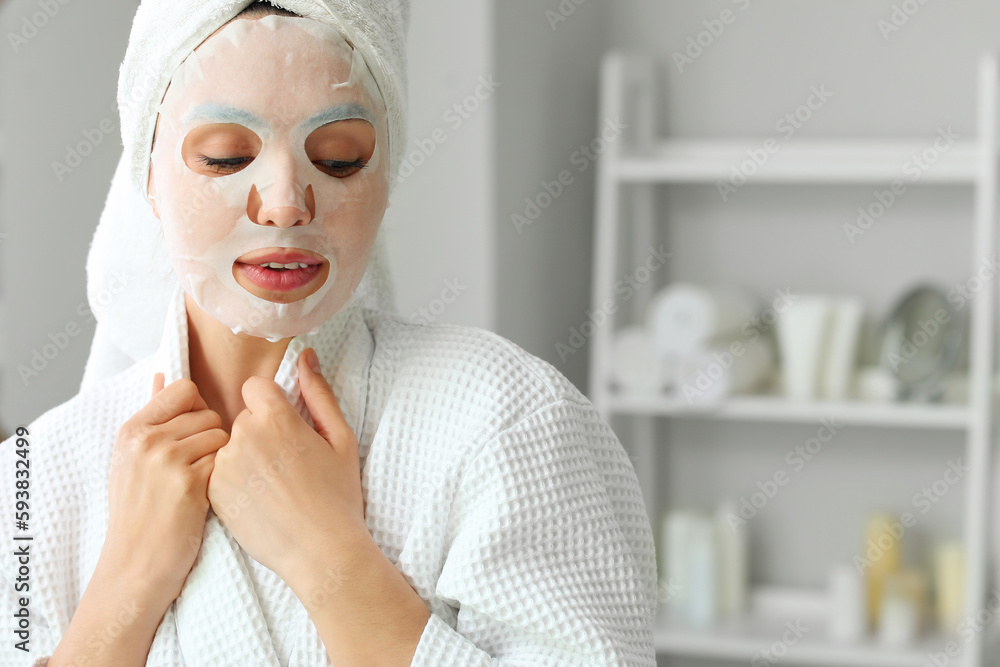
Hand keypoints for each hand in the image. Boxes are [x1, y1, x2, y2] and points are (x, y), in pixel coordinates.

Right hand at [102, 375, 228, 604]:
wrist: (137, 564)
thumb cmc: (141, 511)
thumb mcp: (133, 459)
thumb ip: (154, 414)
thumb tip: (163, 375)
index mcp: (133, 429)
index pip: (185, 389)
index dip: (198, 409)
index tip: (192, 434)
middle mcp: (147, 440)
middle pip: (209, 413)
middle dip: (212, 438)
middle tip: (196, 467)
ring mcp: (167, 461)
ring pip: (222, 436)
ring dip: (221, 458)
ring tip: (200, 482)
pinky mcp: (189, 483)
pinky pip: (226, 461)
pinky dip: (224, 477)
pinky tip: (208, 495)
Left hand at [207, 348, 367, 584]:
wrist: (321, 550)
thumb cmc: (338, 495)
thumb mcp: (340, 438)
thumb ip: (318, 393)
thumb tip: (305, 356)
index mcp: (276, 417)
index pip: (255, 388)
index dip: (270, 406)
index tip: (284, 429)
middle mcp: (243, 436)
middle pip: (241, 417)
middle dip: (259, 432)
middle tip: (284, 465)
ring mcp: (224, 465)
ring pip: (228, 445)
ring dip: (244, 457)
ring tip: (271, 486)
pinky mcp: (212, 492)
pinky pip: (217, 472)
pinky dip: (233, 482)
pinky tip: (257, 500)